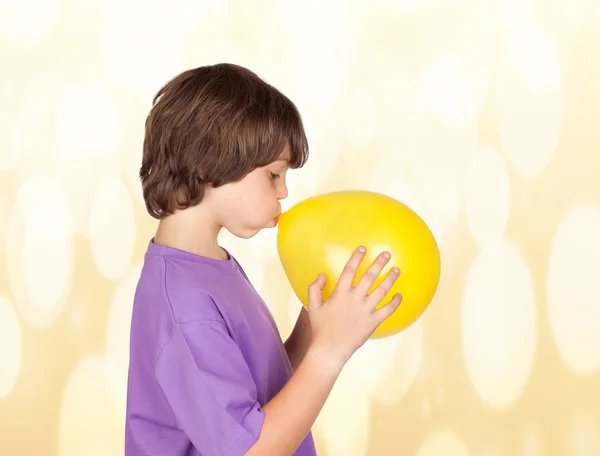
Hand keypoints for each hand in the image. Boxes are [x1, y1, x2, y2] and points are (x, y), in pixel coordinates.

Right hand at [306, 246, 401, 368]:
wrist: (330, 349)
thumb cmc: (320, 328)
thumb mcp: (313, 306)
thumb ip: (314, 288)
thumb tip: (321, 275)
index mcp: (340, 293)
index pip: (350, 270)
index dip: (357, 257)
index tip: (363, 248)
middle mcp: (354, 298)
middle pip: (369, 276)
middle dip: (379, 263)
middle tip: (387, 254)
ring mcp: (365, 310)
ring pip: (381, 290)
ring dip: (390, 279)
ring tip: (397, 270)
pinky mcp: (373, 322)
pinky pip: (387, 310)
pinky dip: (395, 302)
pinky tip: (399, 295)